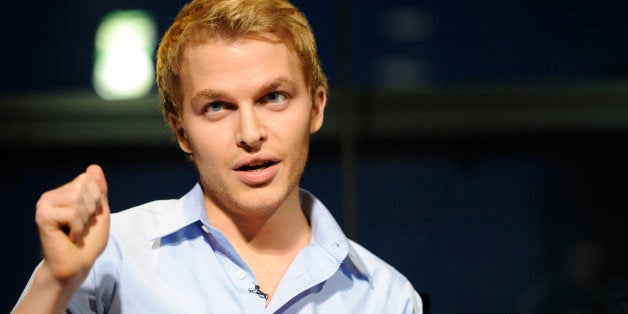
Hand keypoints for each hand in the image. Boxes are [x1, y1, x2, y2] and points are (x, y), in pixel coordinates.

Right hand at [35, 164, 110, 284]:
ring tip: (76, 231)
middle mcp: (51, 196)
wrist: (77, 264)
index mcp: (64, 193)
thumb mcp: (99, 211)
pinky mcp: (43, 217)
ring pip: (78, 199)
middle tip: (81, 226)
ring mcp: (44, 205)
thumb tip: (94, 167)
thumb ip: (98, 189)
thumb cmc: (88, 241)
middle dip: (91, 209)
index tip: (89, 216)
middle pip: (83, 186)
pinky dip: (78, 227)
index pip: (88, 178)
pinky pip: (72, 213)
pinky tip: (70, 236)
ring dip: (84, 219)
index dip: (96, 199)